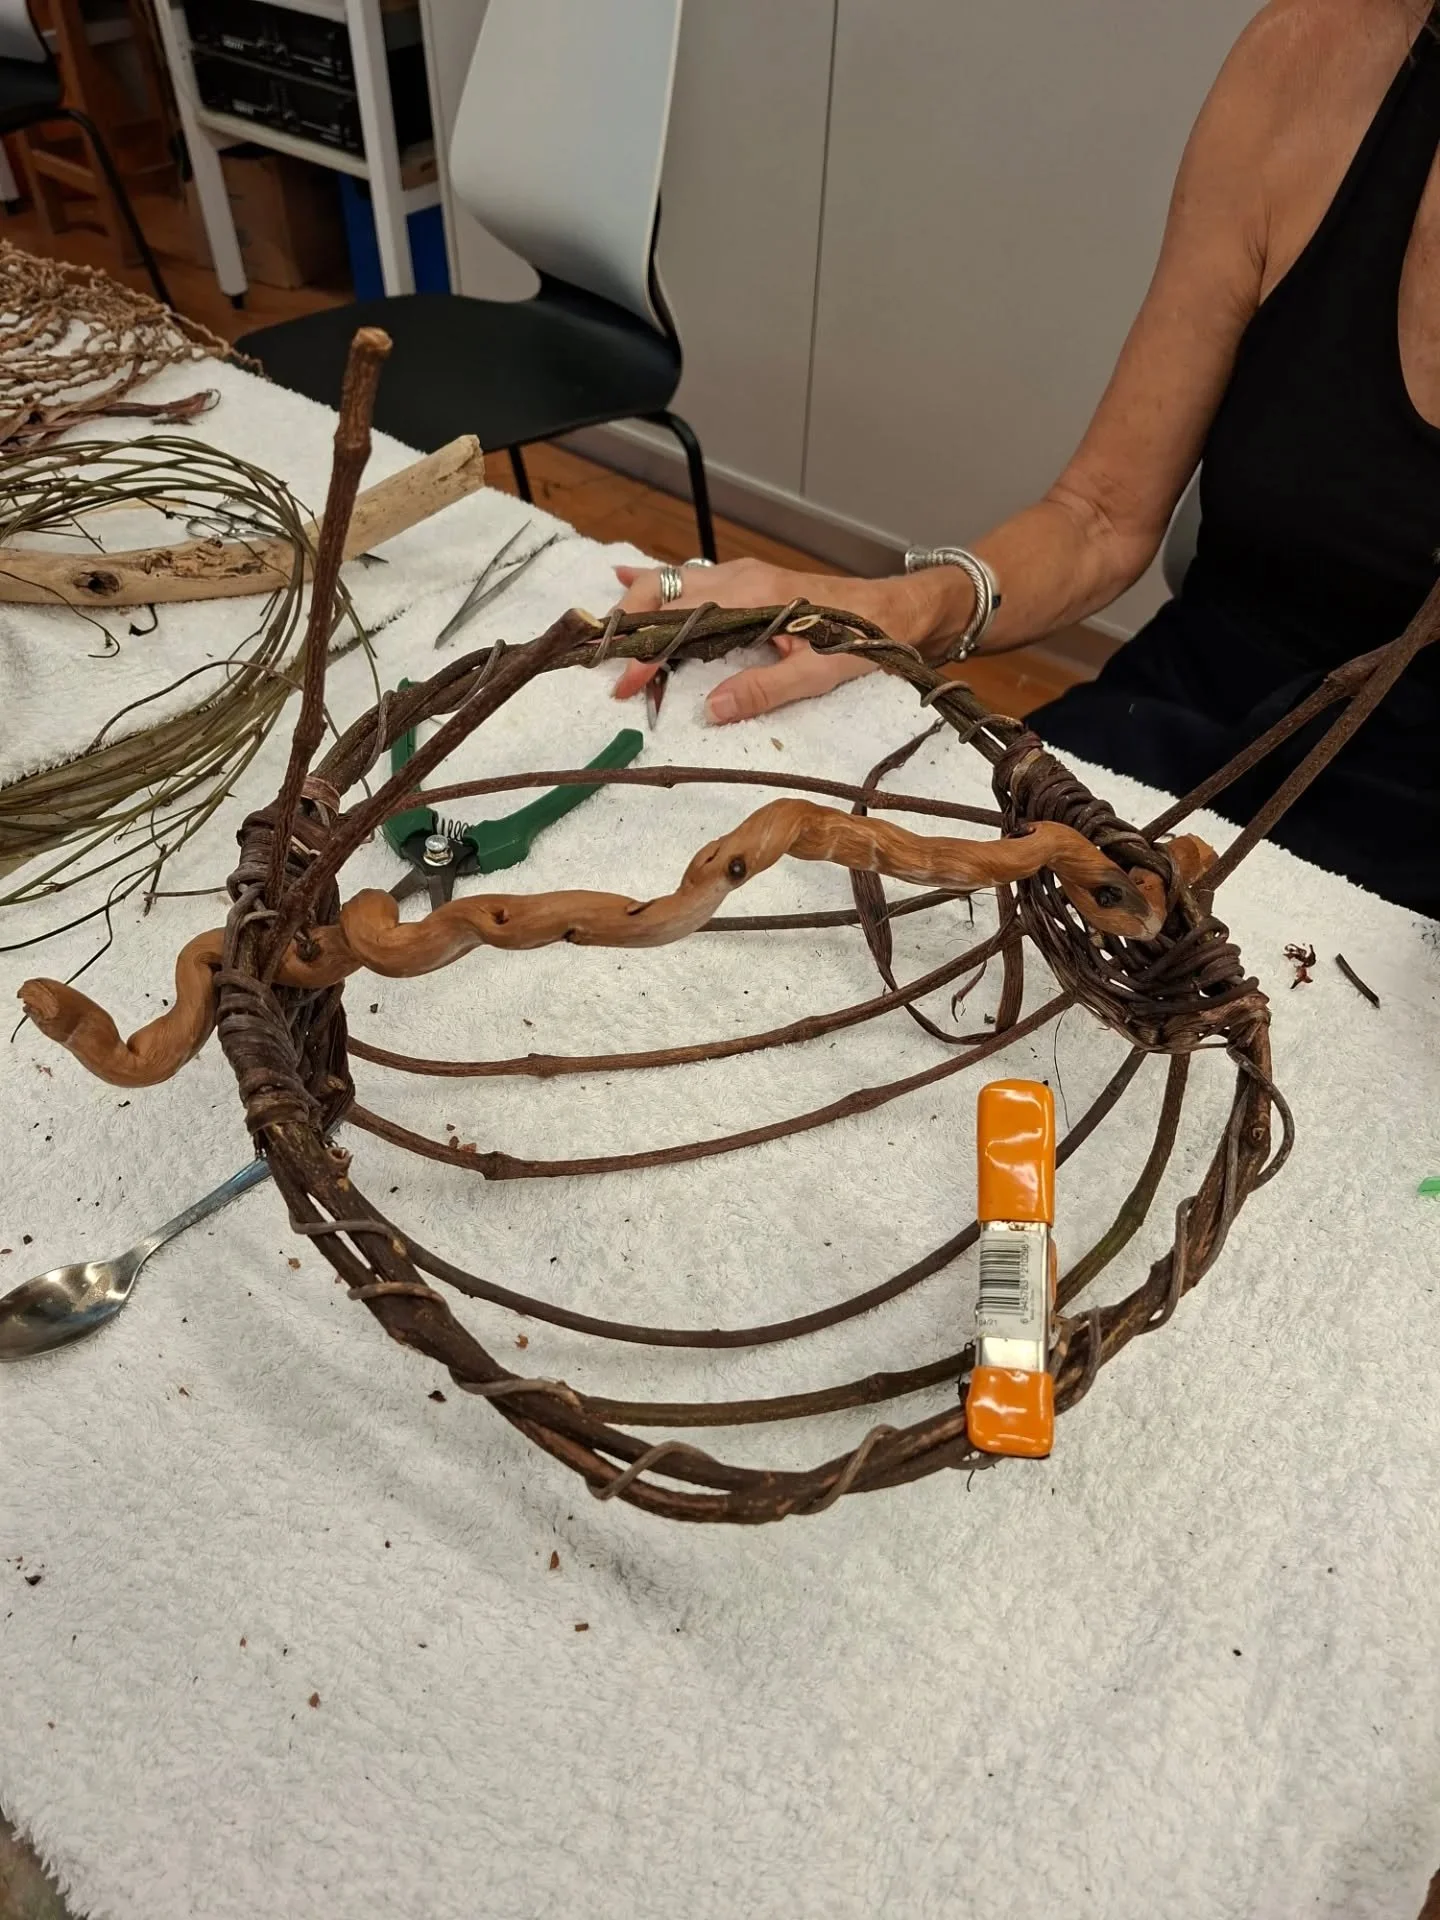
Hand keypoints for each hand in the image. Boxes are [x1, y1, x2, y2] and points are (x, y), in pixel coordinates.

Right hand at [610, 557, 903, 723]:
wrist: (898, 610)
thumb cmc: (864, 639)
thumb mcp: (819, 674)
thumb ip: (764, 689)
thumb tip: (711, 710)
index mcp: (753, 597)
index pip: (680, 621)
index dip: (646, 654)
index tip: (623, 684)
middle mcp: (741, 578)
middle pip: (665, 591)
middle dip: (627, 623)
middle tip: (602, 660)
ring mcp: (744, 575)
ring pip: (674, 582)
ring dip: (638, 605)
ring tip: (603, 628)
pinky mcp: (750, 581)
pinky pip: (692, 578)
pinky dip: (658, 583)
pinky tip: (627, 577)